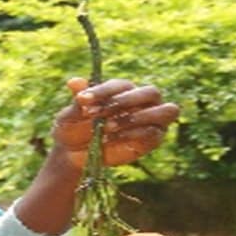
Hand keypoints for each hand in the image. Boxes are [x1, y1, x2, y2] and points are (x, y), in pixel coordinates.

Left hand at [52, 77, 178, 167]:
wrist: (74, 154)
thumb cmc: (74, 128)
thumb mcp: (70, 115)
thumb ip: (77, 100)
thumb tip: (74, 81)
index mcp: (123, 90)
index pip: (121, 85)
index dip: (103, 91)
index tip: (83, 100)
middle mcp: (142, 101)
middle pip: (151, 92)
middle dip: (126, 101)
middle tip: (99, 114)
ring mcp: (151, 120)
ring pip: (165, 110)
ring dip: (137, 117)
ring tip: (107, 126)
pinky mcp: (153, 139)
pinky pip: (155, 132)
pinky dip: (134, 134)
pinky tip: (112, 138)